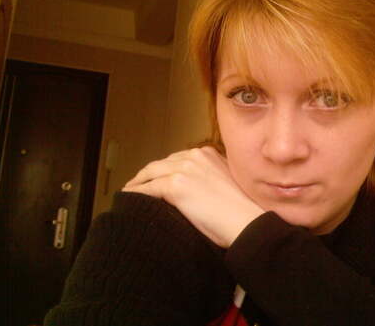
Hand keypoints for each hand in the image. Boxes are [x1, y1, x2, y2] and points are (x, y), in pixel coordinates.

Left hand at [123, 147, 264, 247]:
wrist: (245, 221)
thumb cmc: (240, 210)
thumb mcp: (225, 181)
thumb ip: (209, 176)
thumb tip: (192, 187)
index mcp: (209, 153)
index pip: (178, 158)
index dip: (165, 169)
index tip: (156, 179)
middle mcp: (195, 156)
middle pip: (162, 163)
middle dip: (149, 174)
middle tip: (138, 186)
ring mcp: (184, 169)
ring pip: (151, 173)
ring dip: (138, 183)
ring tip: (130, 192)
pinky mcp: (175, 186)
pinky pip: (147, 189)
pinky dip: (136, 193)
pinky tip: (129, 199)